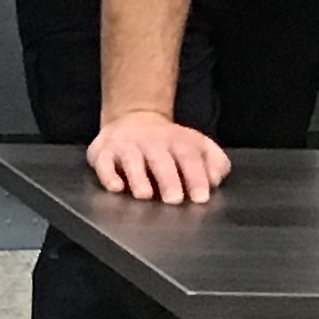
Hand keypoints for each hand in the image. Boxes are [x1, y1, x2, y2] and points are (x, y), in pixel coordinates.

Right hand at [88, 109, 230, 204]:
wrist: (132, 118)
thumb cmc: (168, 144)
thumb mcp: (198, 146)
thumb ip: (214, 163)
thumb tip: (214, 180)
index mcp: (179, 141)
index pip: (189, 158)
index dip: (196, 177)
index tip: (200, 197)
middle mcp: (152, 142)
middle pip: (161, 160)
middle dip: (168, 180)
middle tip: (174, 199)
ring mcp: (126, 146)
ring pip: (132, 161)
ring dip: (138, 178)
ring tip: (145, 195)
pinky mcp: (103, 153)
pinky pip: (104, 164)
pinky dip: (108, 176)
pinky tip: (116, 187)